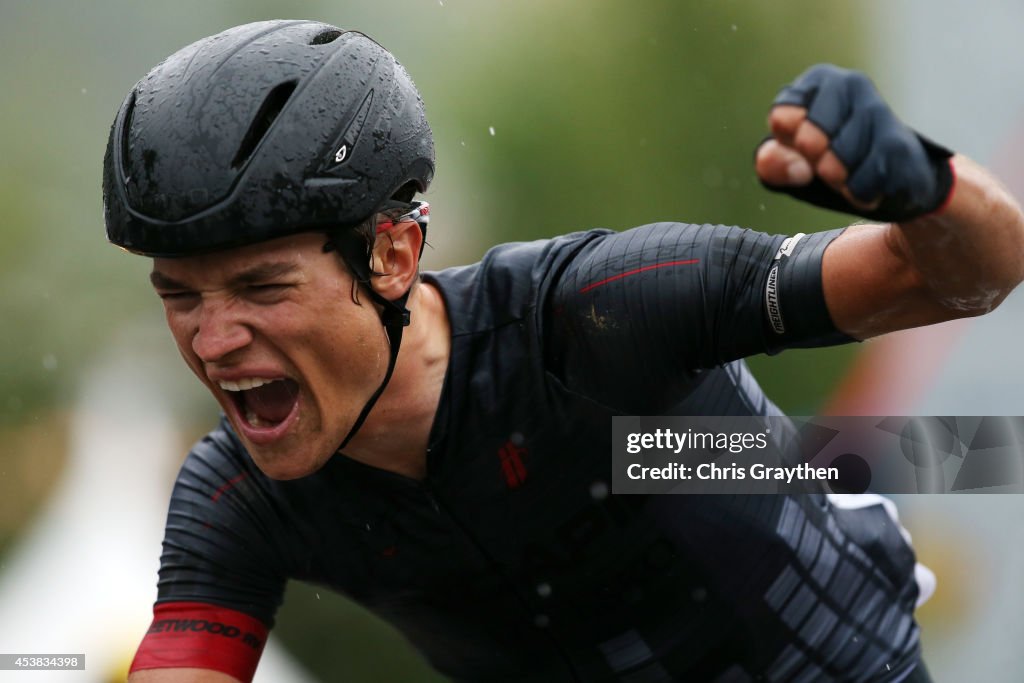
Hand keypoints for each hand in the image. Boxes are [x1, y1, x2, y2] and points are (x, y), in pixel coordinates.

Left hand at [755, 64, 953, 221]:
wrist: (890, 178)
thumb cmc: (829, 159)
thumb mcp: (790, 161)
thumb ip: (773, 163)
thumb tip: (798, 169)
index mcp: (818, 82)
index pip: (781, 116)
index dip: (787, 144)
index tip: (800, 144)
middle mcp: (850, 84)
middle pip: (809, 139)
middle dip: (812, 162)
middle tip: (824, 163)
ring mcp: (880, 111)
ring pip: (838, 160)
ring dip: (836, 179)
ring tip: (846, 174)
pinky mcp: (901, 144)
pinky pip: (863, 181)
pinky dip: (858, 192)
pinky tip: (867, 184)